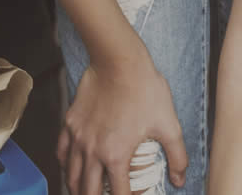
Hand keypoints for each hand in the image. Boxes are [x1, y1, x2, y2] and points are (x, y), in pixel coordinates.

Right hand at [59, 59, 188, 194]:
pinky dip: (65, 165)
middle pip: (88, 191)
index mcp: (116, 156)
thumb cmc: (144, 89)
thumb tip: (180, 178)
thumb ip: (177, 155)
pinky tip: (70, 168)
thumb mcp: (169, 124)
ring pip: (71, 175)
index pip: (119, 194)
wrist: (119, 61)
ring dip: (77, 189)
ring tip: (84, 193)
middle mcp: (92, 152)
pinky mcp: (70, 123)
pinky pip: (61, 152)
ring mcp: (78, 138)